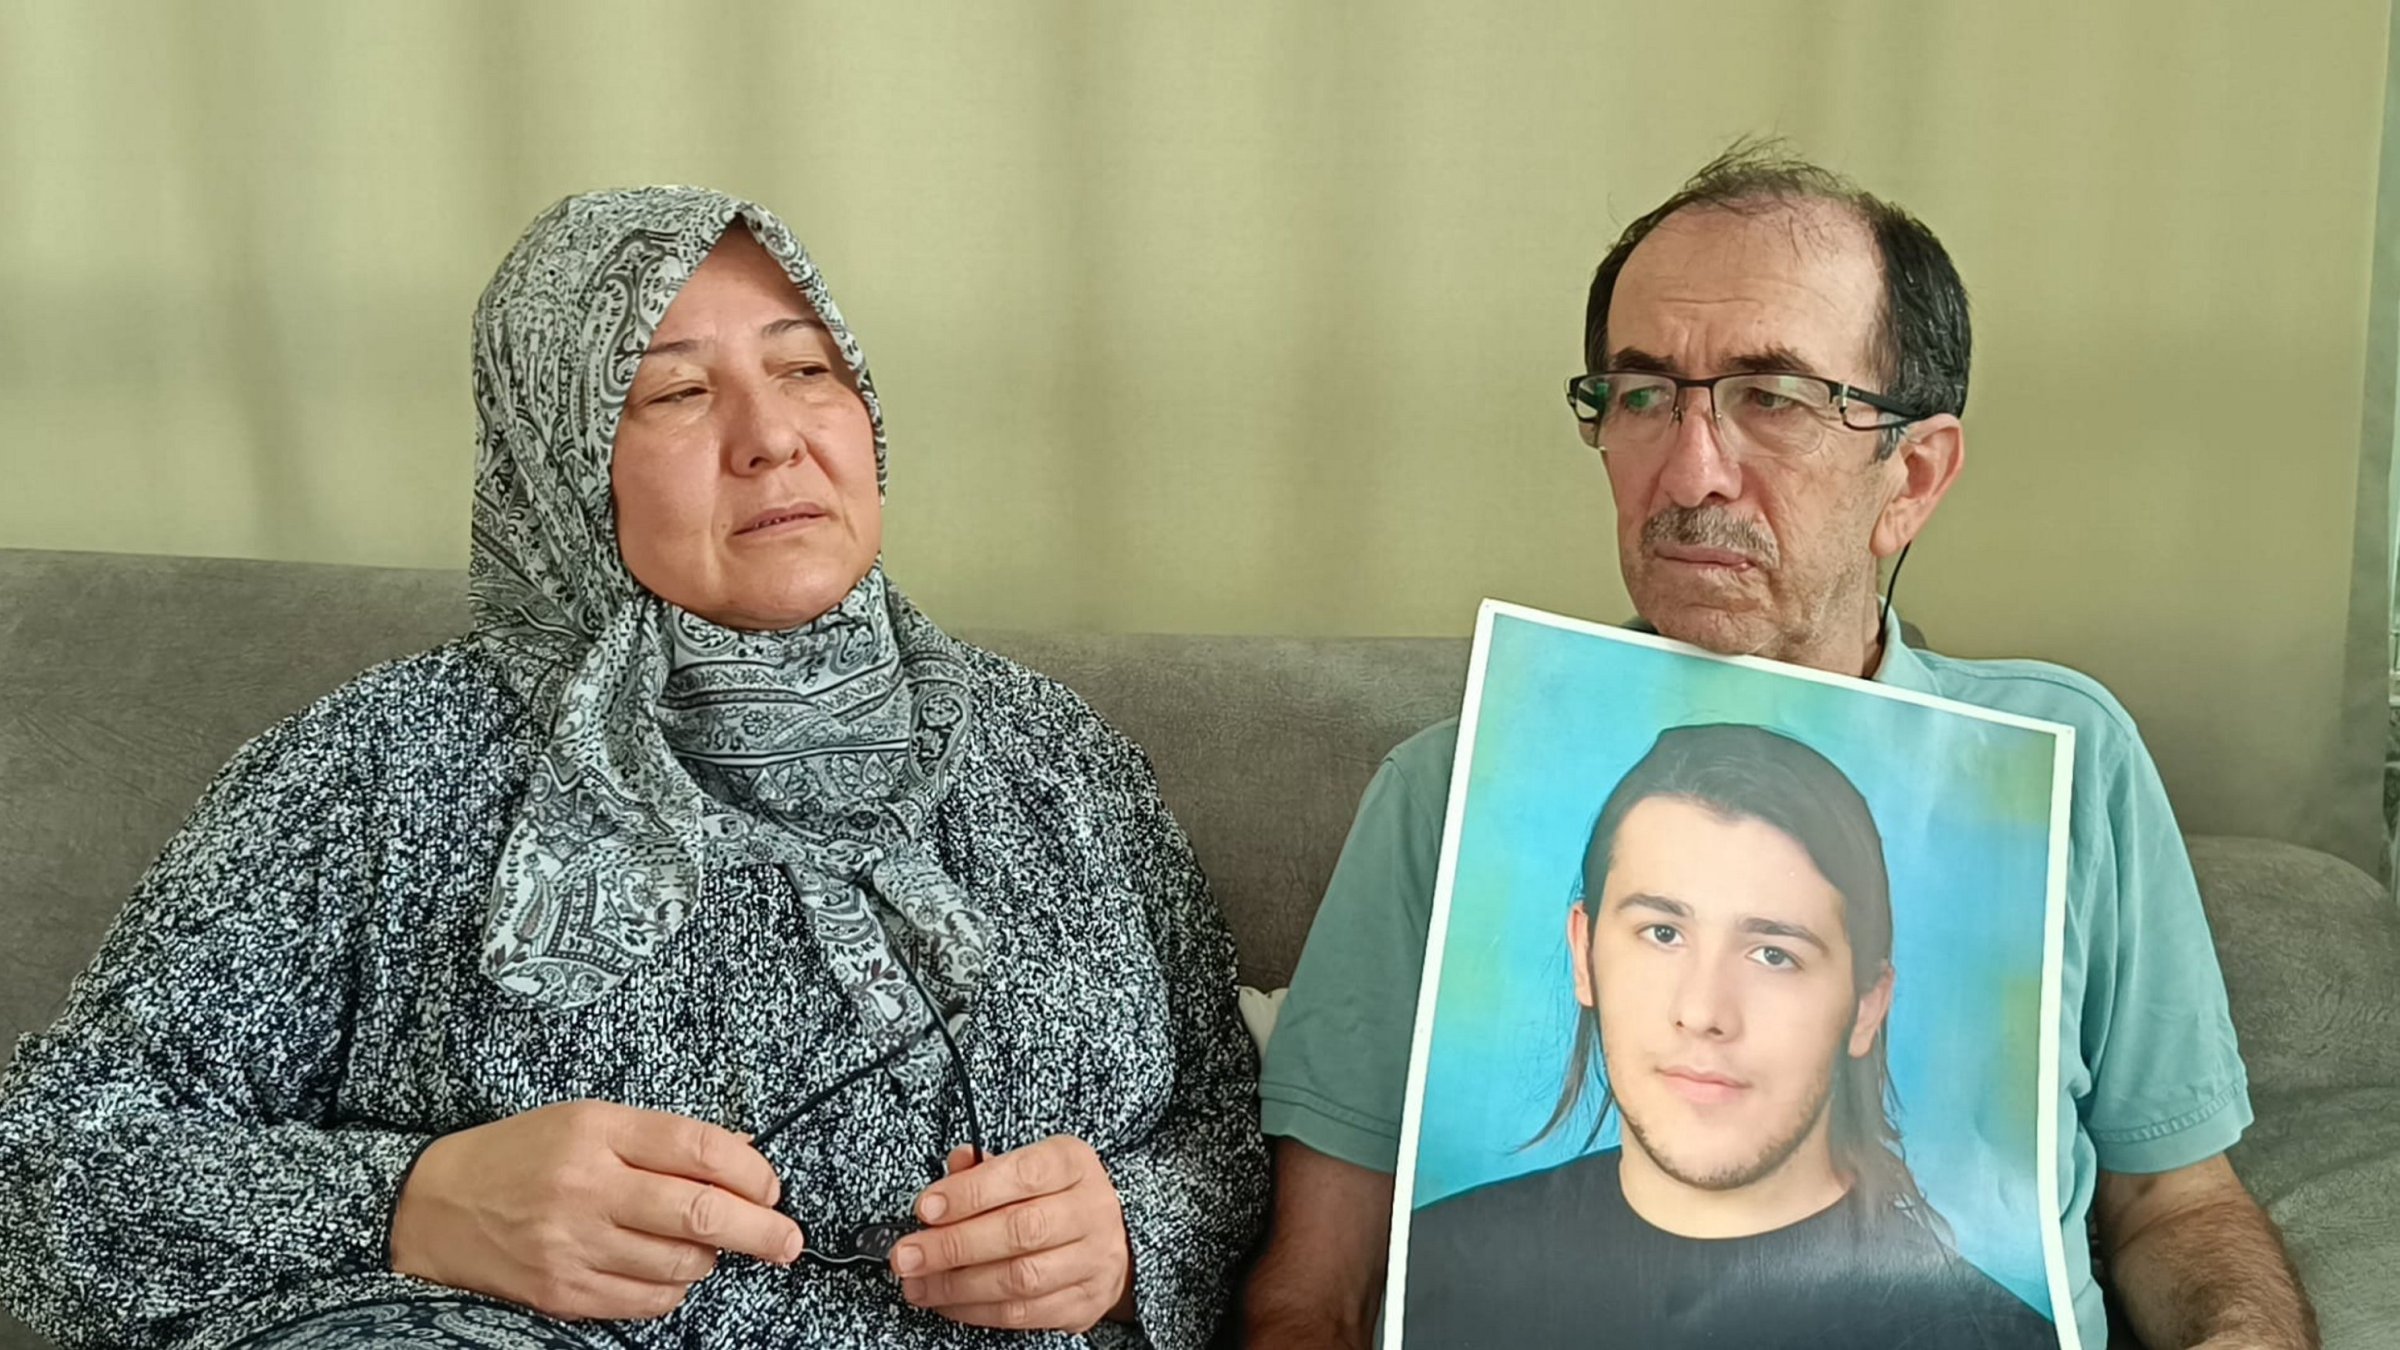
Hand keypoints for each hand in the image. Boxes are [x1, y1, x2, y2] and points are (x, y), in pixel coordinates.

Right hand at [390, 1100, 804, 1320]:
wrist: (432, 1206)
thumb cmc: (520, 1156)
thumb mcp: (587, 1121)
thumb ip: (662, 1138)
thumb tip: (742, 1152)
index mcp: (597, 1130)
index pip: (699, 1148)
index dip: (751, 1171)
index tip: (772, 1188)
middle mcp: (587, 1186)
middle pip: (700, 1213)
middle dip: (761, 1231)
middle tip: (788, 1241)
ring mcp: (573, 1245)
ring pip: (681, 1265)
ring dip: (708, 1259)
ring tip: (699, 1246)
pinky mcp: (563, 1293)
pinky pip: (647, 1301)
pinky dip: (672, 1290)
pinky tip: (664, 1272)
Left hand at [891, 1135, 1136, 1332]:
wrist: (1110, 1239)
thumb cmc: (1056, 1197)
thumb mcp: (1030, 1165)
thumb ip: (988, 1167)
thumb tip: (956, 1164)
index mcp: (1074, 1164)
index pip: (1022, 1175)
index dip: (970, 1193)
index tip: (926, 1208)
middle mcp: (1091, 1210)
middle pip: (1020, 1231)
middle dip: (953, 1246)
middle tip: (907, 1255)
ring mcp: (1093, 1260)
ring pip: (1020, 1278)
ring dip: (957, 1285)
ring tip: (917, 1284)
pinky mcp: (1084, 1303)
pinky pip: (1024, 1314)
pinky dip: (976, 1310)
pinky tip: (947, 1302)